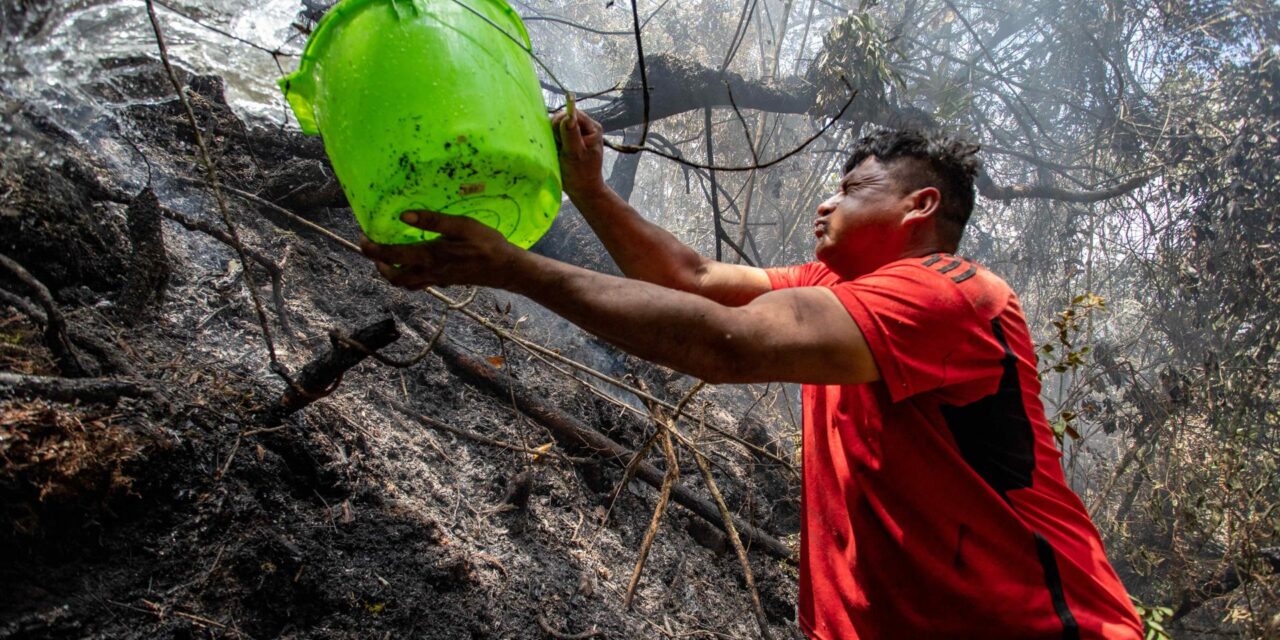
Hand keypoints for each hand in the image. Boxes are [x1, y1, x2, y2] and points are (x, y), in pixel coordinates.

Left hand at [360, 211, 523, 289]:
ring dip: (392, 274)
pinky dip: (409, 277)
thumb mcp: (461, 226)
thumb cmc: (485, 243)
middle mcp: (429, 272)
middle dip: (379, 264)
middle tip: (372, 249)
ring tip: (387, 259)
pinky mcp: (445, 281)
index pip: (392, 256)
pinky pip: (419, 284)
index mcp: (429, 256)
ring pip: (406, 284)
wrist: (505, 268)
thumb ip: (432, 220)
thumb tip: (404, 215)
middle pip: (394, 277)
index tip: (363, 239)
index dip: (373, 249)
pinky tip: (413, 265)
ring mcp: (437, 279)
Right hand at [550, 106, 605, 196]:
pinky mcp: (568, 140)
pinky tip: (556, 151)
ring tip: (558, 150)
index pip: (572, 113)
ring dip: (553, 136)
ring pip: (558, 126)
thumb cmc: (581, 174)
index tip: (558, 137)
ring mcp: (576, 134)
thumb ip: (571, 135)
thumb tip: (568, 117)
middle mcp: (585, 128)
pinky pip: (556, 134)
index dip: (561, 121)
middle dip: (556, 130)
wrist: (582, 189)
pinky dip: (553, 141)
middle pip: (564, 117)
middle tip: (559, 146)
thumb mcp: (575, 154)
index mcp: (592, 128)